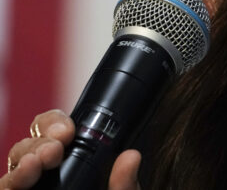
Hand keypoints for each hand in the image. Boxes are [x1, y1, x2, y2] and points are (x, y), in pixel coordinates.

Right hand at [1, 110, 140, 189]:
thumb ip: (125, 186)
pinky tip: (19, 183)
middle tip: (55, 148)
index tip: (68, 131)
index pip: (53, 134)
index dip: (54, 124)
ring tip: (35, 164)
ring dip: (21, 165)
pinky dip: (8, 185)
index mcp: (70, 169)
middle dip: (37, 142)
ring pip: (11, 175)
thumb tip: (131, 156)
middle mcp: (45, 182)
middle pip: (27, 151)